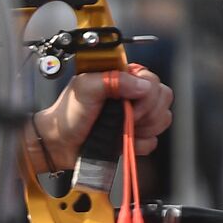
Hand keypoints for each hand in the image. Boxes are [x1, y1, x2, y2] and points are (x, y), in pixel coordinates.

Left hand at [34, 65, 172, 168]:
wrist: (59, 142)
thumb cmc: (67, 114)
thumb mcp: (84, 88)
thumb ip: (112, 79)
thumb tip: (142, 85)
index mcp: (122, 78)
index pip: (153, 80)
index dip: (145, 95)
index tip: (126, 104)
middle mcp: (132, 95)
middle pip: (163, 99)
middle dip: (145, 112)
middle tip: (122, 117)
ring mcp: (135, 116)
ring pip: (162, 120)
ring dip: (142, 128)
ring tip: (119, 129)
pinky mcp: (135, 136)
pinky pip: (152, 141)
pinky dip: (137, 144)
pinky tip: (120, 141)